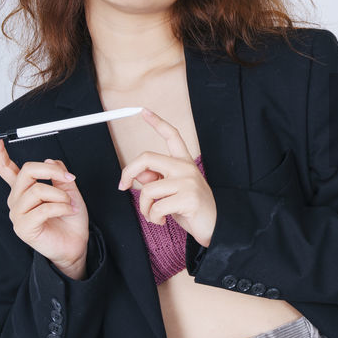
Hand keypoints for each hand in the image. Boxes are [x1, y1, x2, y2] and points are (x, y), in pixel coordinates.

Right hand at [0, 131, 89, 278]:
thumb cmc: (70, 219)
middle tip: (69, 179)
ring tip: (70, 204)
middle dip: (51, 171)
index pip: (5, 168)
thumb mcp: (68, 190)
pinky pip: (44, 208)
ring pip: (38, 190)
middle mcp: (16, 200)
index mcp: (24, 189)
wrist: (75, 244)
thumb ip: (58, 175)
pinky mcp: (23, 227)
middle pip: (27, 171)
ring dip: (61, 195)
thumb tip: (49, 160)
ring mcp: (17, 214)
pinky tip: (69, 211)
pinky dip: (62, 207)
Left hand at [118, 109, 216, 246]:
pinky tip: (162, 220)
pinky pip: (156, 207)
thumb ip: (155, 179)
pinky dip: (153, 218)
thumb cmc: (191, 209)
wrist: (214, 226)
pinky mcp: (188, 198)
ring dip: (145, 208)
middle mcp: (186, 168)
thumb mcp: (171, 191)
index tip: (143, 111)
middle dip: (127, 172)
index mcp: (184, 163)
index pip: (172, 136)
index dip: (157, 122)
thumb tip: (138, 174)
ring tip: (155, 215)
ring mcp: (188, 182)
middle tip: (122, 186)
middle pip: (147, 158)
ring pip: (148, 190)